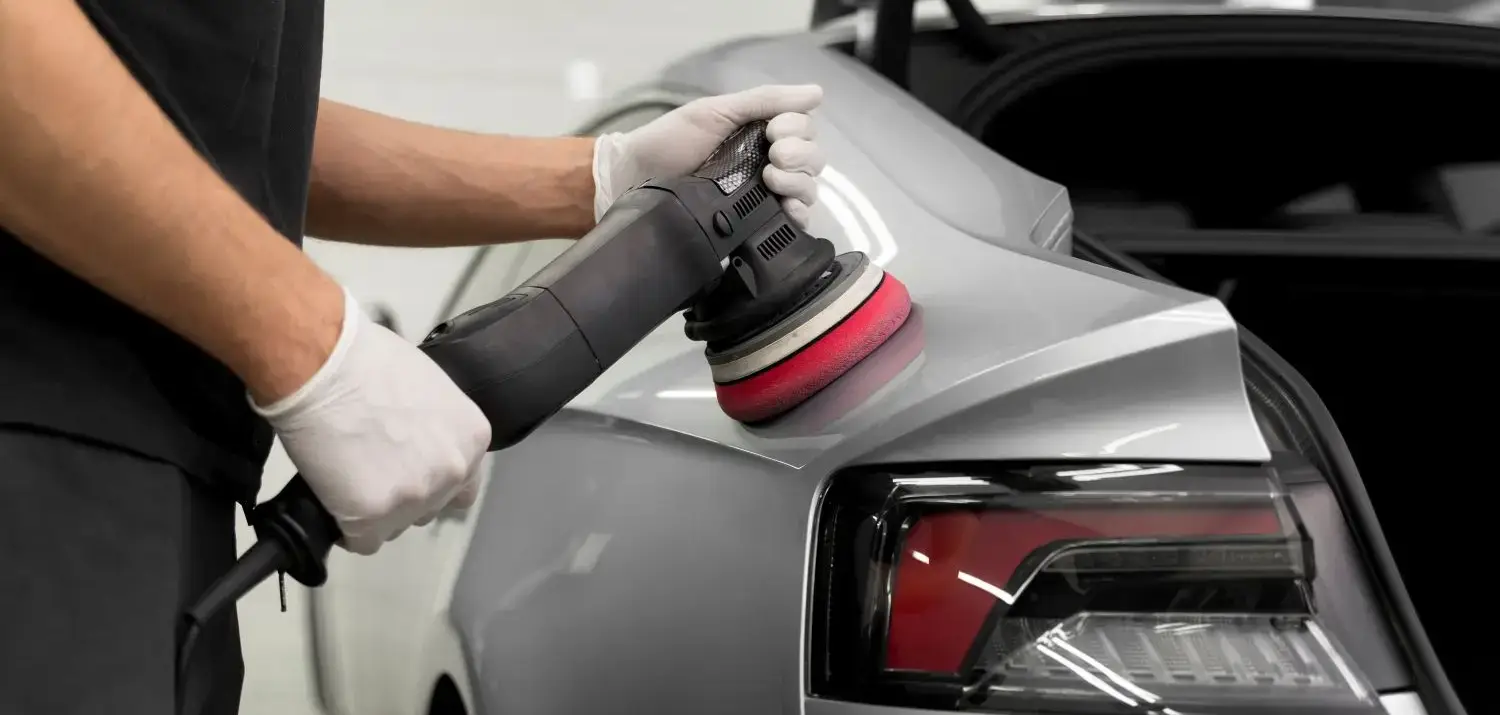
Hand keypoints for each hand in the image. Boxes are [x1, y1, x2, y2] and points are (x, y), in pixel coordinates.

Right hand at [251, 288, 490, 554]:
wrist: (323, 364)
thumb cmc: (365, 361)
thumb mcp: (429, 388)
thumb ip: (438, 427)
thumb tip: (420, 442)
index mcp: (472, 438)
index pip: (462, 486)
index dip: (429, 482)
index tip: (406, 474)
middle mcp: (452, 471)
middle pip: (427, 508)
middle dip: (399, 495)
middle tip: (368, 467)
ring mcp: (415, 496)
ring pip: (394, 526)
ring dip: (373, 510)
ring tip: (348, 472)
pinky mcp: (372, 515)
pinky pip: (361, 540)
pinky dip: (344, 526)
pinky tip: (333, 494)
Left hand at [592, 84, 827, 227]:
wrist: (637, 179)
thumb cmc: (672, 140)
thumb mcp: (717, 110)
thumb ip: (765, 100)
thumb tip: (817, 93)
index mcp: (762, 132)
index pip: (806, 130)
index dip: (798, 130)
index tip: (774, 132)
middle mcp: (769, 162)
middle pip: (812, 160)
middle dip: (799, 155)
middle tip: (773, 156)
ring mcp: (764, 194)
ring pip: (807, 189)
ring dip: (797, 182)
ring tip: (771, 180)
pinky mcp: (756, 222)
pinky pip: (794, 222)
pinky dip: (798, 215)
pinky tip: (786, 208)